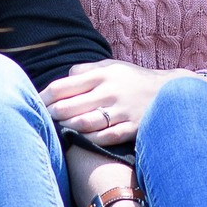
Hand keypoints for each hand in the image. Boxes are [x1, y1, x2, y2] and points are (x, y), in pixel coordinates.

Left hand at [42, 60, 170, 145]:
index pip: (62, 87)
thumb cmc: (133, 80)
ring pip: (84, 124)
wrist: (171, 92)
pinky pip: (104, 137)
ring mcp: (121, 111)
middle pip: (69, 107)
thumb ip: (86, 70)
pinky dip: (89, 140)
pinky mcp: (132, 128)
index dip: (44, 98)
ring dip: (67, 129)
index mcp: (101, 74)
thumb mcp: (112, 66)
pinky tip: (81, 140)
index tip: (35, 104)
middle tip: (43, 121)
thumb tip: (63, 78)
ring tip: (59, 130)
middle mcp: (110, 91)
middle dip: (52, 116)